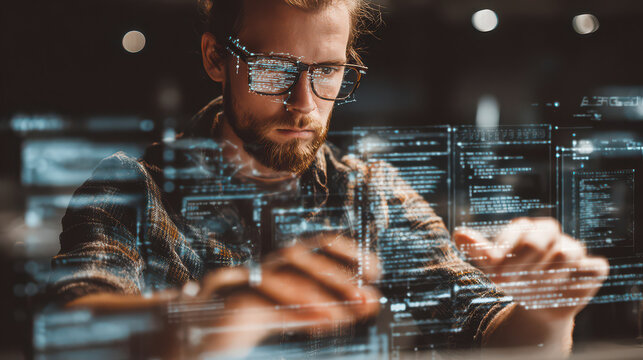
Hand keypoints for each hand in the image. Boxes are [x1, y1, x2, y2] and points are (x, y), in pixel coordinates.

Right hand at [190, 234, 381, 354]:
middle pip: (301, 256)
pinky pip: (261, 299)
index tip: (376, 269)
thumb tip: (371, 301)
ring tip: (349, 311)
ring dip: (319, 291)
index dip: (347, 252)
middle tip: (368, 297)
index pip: (316, 245)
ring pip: (282, 273)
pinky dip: (294, 308)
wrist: (185, 335)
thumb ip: (328, 307)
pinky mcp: (226, 302)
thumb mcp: (291, 313)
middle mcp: (261, 268)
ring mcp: (241, 281)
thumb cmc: (242, 320)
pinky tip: (321, 320)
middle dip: (337, 275)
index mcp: (278, 267)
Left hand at [453, 218, 608, 352]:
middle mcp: (553, 234)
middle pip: (540, 239)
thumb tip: (459, 233)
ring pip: (564, 255)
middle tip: (511, 282)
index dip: (506, 254)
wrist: (535, 308)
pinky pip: (591, 268)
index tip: (495, 275)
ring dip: (544, 277)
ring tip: (535, 287)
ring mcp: (575, 249)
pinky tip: (561, 291)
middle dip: (522, 264)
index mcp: (529, 228)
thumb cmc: (514, 279)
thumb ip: (479, 250)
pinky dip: (575, 282)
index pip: (519, 230)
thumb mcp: (494, 267)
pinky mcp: (593, 268)